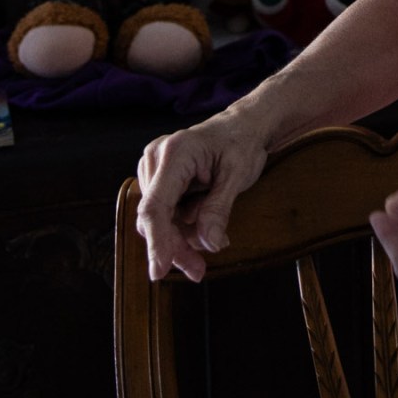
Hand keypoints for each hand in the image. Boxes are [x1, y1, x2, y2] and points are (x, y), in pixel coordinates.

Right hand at [134, 113, 272, 281]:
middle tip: (199, 271)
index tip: (159, 272)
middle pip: (154, 218)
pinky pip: (165, 213)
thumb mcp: (238, 174)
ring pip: (158, 220)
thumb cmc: (241, 142)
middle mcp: (156, 159)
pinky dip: (182, 227)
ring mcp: (154, 168)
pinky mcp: (158, 179)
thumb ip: (220, 208)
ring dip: (181, 239)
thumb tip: (208, 244)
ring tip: (215, 242)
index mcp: (175, 153)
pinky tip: (206, 229)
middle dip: (175, 247)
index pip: (155, 206)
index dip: (156, 242)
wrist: (243, 125)